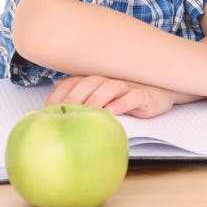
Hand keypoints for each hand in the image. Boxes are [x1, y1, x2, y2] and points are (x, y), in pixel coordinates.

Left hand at [46, 75, 181, 117]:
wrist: (161, 95)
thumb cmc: (126, 102)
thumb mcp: (103, 105)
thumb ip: (82, 109)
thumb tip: (56, 125)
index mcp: (94, 81)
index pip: (71, 82)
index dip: (58, 95)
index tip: (45, 111)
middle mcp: (108, 80)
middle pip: (88, 83)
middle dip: (74, 97)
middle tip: (64, 113)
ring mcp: (127, 86)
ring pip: (109, 87)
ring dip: (96, 99)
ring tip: (88, 112)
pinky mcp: (144, 95)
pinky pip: (133, 96)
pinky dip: (123, 103)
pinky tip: (114, 111)